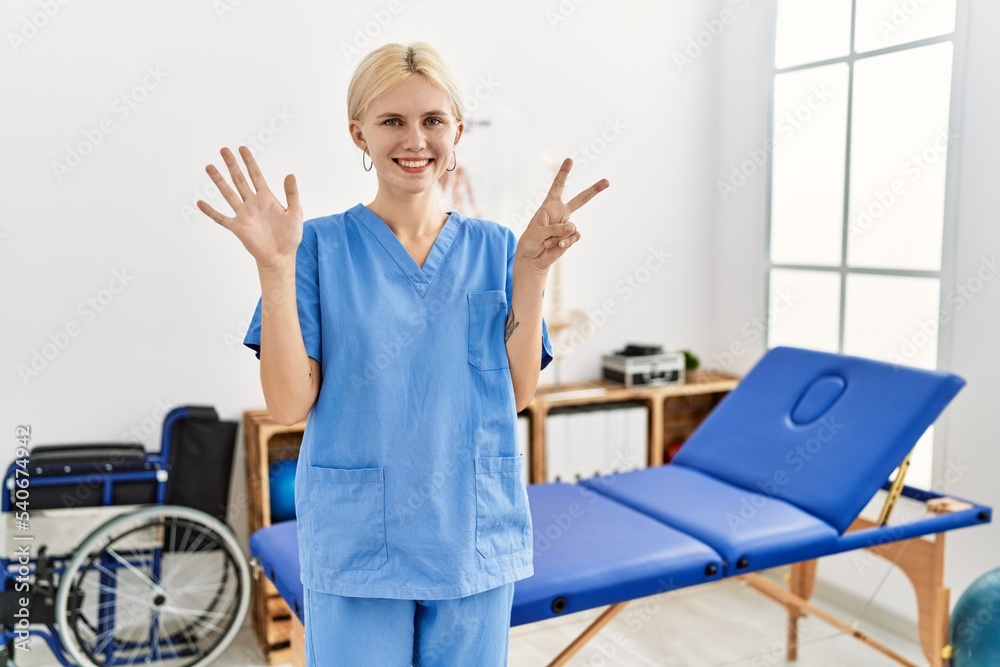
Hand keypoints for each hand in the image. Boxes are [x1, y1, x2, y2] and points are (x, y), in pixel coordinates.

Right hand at [197, 146, 302, 269]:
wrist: (281, 256)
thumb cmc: (290, 236)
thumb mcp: (295, 212)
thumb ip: (292, 194)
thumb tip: (290, 174)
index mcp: (266, 198)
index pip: (256, 175)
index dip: (249, 162)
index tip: (242, 148)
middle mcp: (252, 203)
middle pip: (239, 180)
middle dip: (232, 165)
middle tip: (224, 150)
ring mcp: (243, 214)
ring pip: (228, 194)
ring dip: (219, 181)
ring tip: (209, 167)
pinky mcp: (237, 227)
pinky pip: (221, 218)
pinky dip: (210, 211)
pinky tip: (200, 202)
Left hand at [516, 158, 608, 272]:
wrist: (532, 259)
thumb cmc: (530, 242)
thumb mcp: (537, 233)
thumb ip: (554, 229)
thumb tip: (572, 228)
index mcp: (549, 206)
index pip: (558, 186)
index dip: (563, 173)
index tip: (569, 160)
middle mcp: (561, 213)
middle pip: (580, 199)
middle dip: (594, 190)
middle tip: (607, 181)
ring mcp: (567, 226)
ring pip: (571, 227)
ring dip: (558, 236)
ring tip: (547, 242)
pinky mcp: (570, 238)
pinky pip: (573, 237)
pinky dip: (564, 243)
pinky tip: (556, 246)